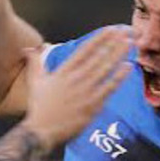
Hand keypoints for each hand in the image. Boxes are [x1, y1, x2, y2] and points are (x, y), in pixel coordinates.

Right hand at [23, 27, 132, 151]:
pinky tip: (128, 67)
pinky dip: (119, 77)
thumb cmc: (38, 108)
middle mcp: (75, 78)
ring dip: (119, 54)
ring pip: (105, 69)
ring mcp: (85, 92)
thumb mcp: (35, 82)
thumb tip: (29, 49)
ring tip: (130, 43)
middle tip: (128, 31)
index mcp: (63, 71)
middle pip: (99, 56)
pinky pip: (109, 88)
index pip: (85, 50)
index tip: (111, 29)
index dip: (99, 38)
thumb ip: (35, 63)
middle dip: (114, 42)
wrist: (41, 131)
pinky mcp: (92, 105)